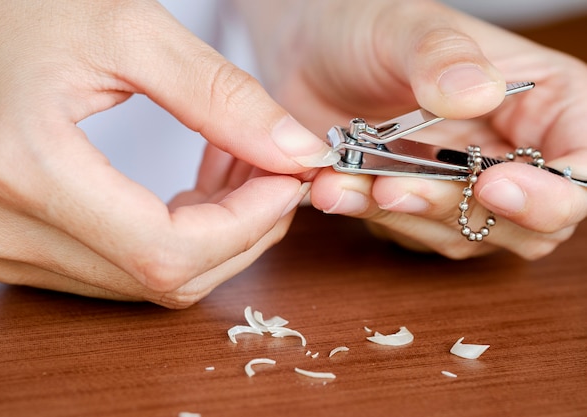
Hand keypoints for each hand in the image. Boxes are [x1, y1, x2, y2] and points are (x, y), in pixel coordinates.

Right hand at [0, 0, 335, 306]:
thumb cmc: (25, 11)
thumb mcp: (131, 32)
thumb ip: (220, 96)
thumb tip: (293, 151)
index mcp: (26, 168)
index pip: (167, 250)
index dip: (246, 226)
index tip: (285, 180)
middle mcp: (8, 228)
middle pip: (165, 277)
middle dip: (241, 234)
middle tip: (274, 176)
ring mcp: (10, 247)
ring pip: (150, 282)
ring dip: (214, 240)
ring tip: (239, 179)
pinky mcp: (22, 248)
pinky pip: (125, 270)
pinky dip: (178, 242)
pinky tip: (197, 200)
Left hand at [235, 0, 586, 258]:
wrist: (309, 56)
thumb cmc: (367, 28)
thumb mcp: (403, 28)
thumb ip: (441, 57)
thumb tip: (480, 93)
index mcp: (545, 102)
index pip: (584, 166)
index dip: (555, 193)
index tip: (493, 184)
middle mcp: (513, 152)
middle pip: (529, 223)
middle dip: (459, 210)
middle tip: (395, 186)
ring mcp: (466, 186)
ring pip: (463, 235)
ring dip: (404, 216)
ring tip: (345, 183)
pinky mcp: (421, 205)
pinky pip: (409, 232)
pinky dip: (371, 217)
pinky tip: (334, 188)